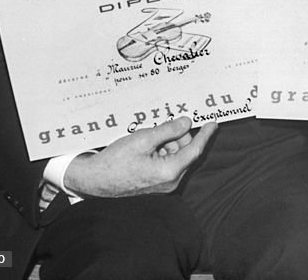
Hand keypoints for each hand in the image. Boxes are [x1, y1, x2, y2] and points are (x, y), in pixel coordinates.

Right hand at [63, 117, 216, 196]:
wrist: (94, 180)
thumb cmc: (115, 161)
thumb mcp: (142, 139)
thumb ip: (168, 130)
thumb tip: (187, 123)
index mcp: (169, 171)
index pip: (195, 150)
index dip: (205, 135)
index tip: (213, 123)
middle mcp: (170, 181)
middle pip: (184, 151)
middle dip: (177, 136)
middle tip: (161, 126)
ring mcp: (163, 185)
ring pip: (175, 156)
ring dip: (167, 143)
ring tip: (147, 139)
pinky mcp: (156, 185)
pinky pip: (167, 164)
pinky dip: (161, 152)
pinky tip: (146, 147)